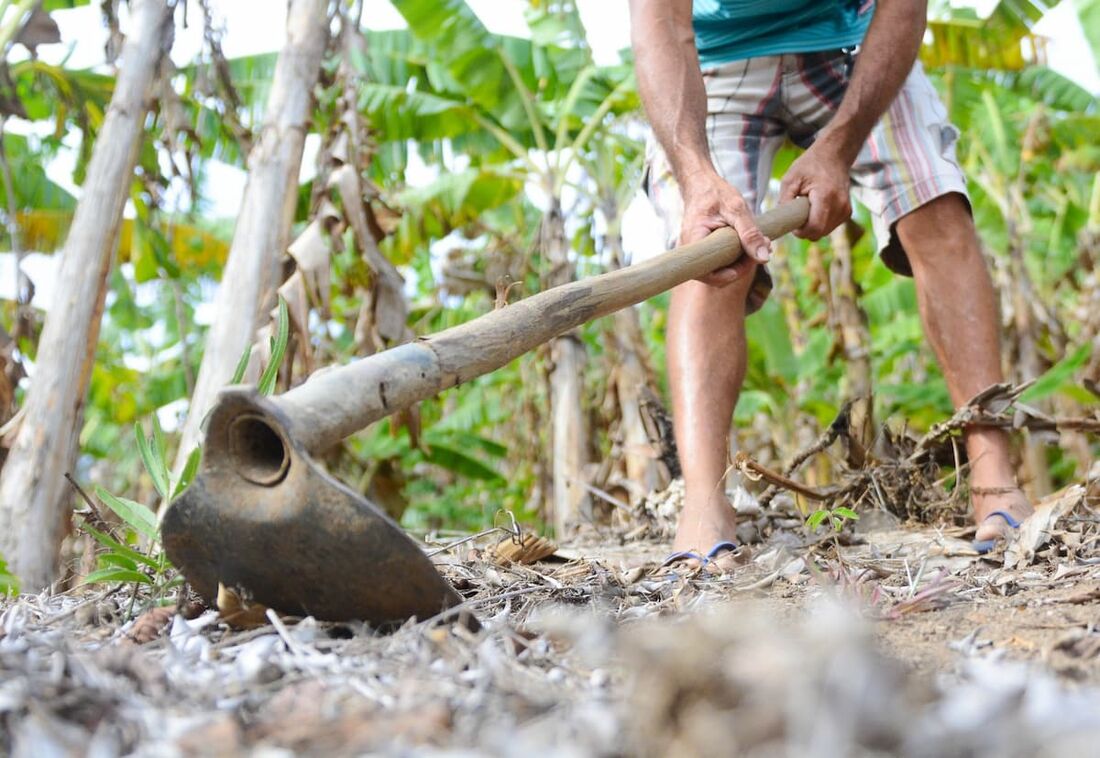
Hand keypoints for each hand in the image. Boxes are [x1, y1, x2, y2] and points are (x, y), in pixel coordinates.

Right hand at [680, 171, 771, 287]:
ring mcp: (696, 250)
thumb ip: (750, 233)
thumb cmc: (716, 192)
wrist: (701, 183)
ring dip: (739, 261)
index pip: (706, 273)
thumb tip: (764, 257)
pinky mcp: (704, 248)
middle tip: (758, 252)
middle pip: (714, 274)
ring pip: (718, 268)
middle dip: (739, 267)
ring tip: (757, 244)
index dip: (726, 276)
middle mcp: (691, 249)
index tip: (747, 263)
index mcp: (694, 240)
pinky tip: (748, 244)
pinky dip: (734, 255)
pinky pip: (718, 260)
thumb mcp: (737, 209)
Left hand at [779, 143, 851, 239]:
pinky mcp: (847, 212)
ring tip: (806, 210)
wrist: (834, 156)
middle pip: (819, 233)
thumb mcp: (791, 178)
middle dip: (805, 230)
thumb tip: (781, 220)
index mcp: (826, 196)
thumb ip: (784, 200)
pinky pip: (830, 227)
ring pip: (824, 232)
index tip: (792, 224)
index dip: (800, 232)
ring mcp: (846, 210)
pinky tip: (815, 210)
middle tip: (796, 216)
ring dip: (812, 227)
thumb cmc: (810, 165)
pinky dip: (820, 224)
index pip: (814, 228)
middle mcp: (840, 205)